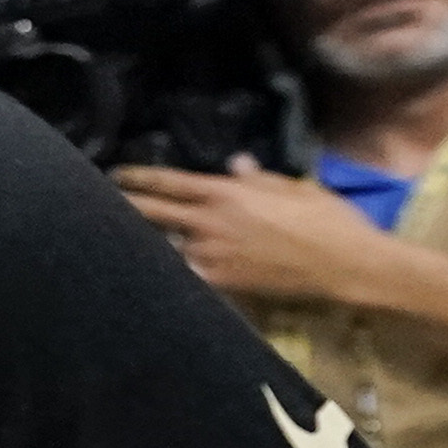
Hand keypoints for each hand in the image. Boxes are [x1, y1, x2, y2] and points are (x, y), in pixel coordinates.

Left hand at [110, 158, 406, 310]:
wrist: (347, 264)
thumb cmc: (327, 218)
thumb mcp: (294, 186)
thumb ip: (256, 178)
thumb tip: (235, 163)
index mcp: (228, 193)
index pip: (170, 182)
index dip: (139, 177)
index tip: (116, 174)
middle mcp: (212, 223)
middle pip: (154, 213)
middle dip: (126, 207)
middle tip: (100, 203)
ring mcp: (215, 256)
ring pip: (169, 246)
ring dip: (152, 242)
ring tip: (124, 240)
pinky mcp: (224, 283)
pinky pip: (190, 273)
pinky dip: (176, 269)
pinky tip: (157, 272)